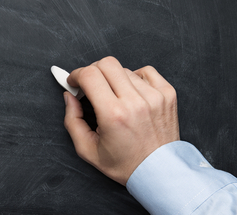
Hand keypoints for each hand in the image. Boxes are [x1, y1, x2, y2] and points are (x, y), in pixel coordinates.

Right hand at [63, 56, 179, 185]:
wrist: (160, 172)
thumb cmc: (126, 164)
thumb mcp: (88, 150)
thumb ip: (72, 120)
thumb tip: (69, 96)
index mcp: (113, 115)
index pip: (90, 75)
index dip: (76, 74)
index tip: (74, 82)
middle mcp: (135, 102)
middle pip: (106, 64)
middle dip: (92, 71)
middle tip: (90, 85)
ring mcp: (154, 96)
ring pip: (124, 69)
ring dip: (113, 78)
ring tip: (114, 97)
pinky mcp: (167, 94)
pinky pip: (145, 71)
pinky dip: (134, 77)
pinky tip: (132, 92)